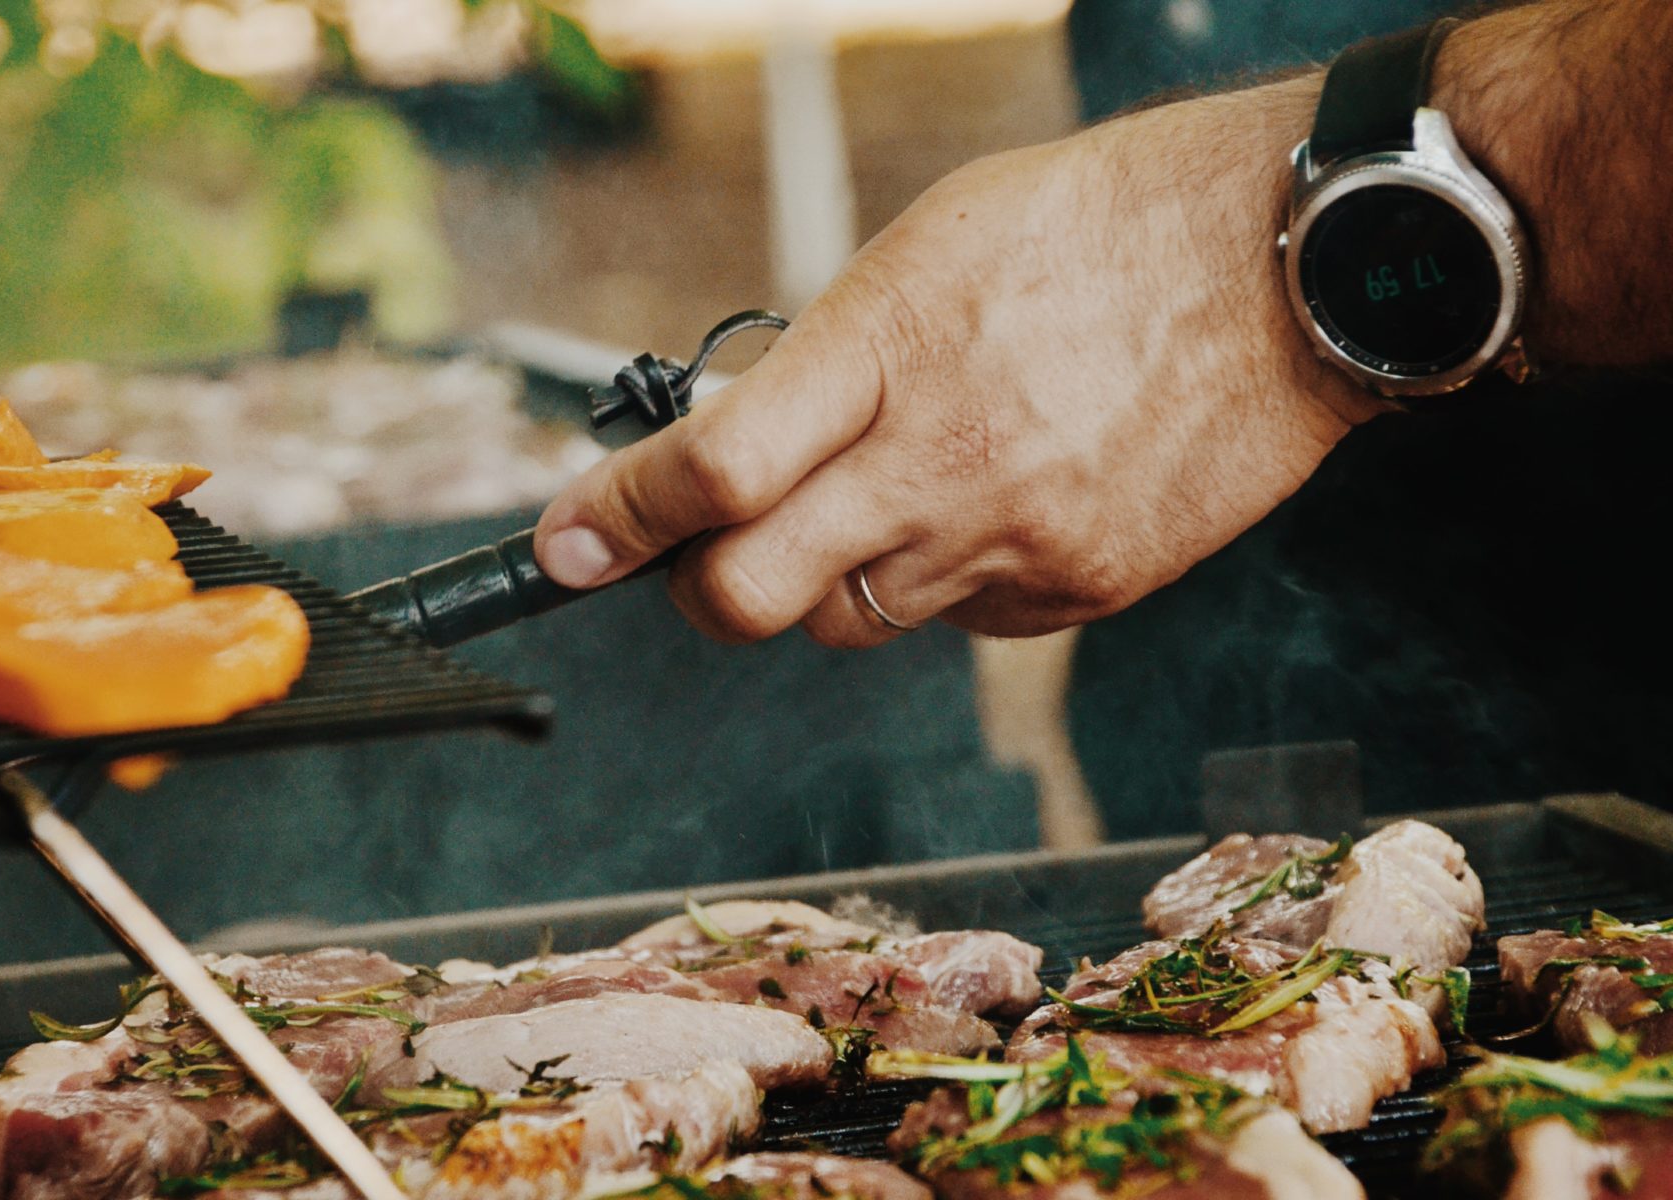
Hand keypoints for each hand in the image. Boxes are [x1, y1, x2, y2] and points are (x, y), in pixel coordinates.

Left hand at [535, 76, 1381, 645]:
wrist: (1294, 269)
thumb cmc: (1105, 226)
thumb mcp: (931, 248)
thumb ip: (825, 358)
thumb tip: (734, 447)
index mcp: (889, 346)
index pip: (715, 468)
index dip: (617, 517)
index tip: (566, 545)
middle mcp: (940, 461)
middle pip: (749, 595)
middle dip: (697, 587)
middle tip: (700, 552)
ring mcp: (1013, 540)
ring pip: (849, 622)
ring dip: (830, 578)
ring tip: (891, 493)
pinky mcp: (1077, 592)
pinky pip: (958, 625)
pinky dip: (942, 583)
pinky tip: (993, 504)